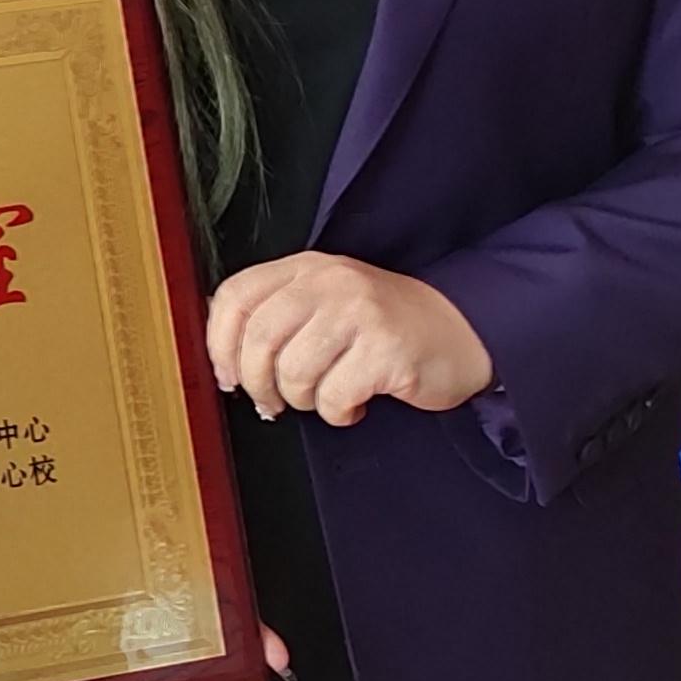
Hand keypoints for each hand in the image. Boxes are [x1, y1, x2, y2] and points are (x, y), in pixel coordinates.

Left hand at [204, 254, 494, 427]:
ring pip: (294, 372)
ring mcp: (360, 313)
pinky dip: (337, 412)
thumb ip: (277, 315)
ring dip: (303, 400)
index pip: (236, 296)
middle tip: (273, 403)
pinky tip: (355, 404)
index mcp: (305, 268)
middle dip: (258, 383)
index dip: (219, 343)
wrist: (461, 330)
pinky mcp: (386, 349)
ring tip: (325, 396)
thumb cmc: (383, 326)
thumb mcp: (325, 303)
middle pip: (259, 338)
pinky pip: (333, 396)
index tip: (228, 376)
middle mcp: (330, 283)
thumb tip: (224, 355)